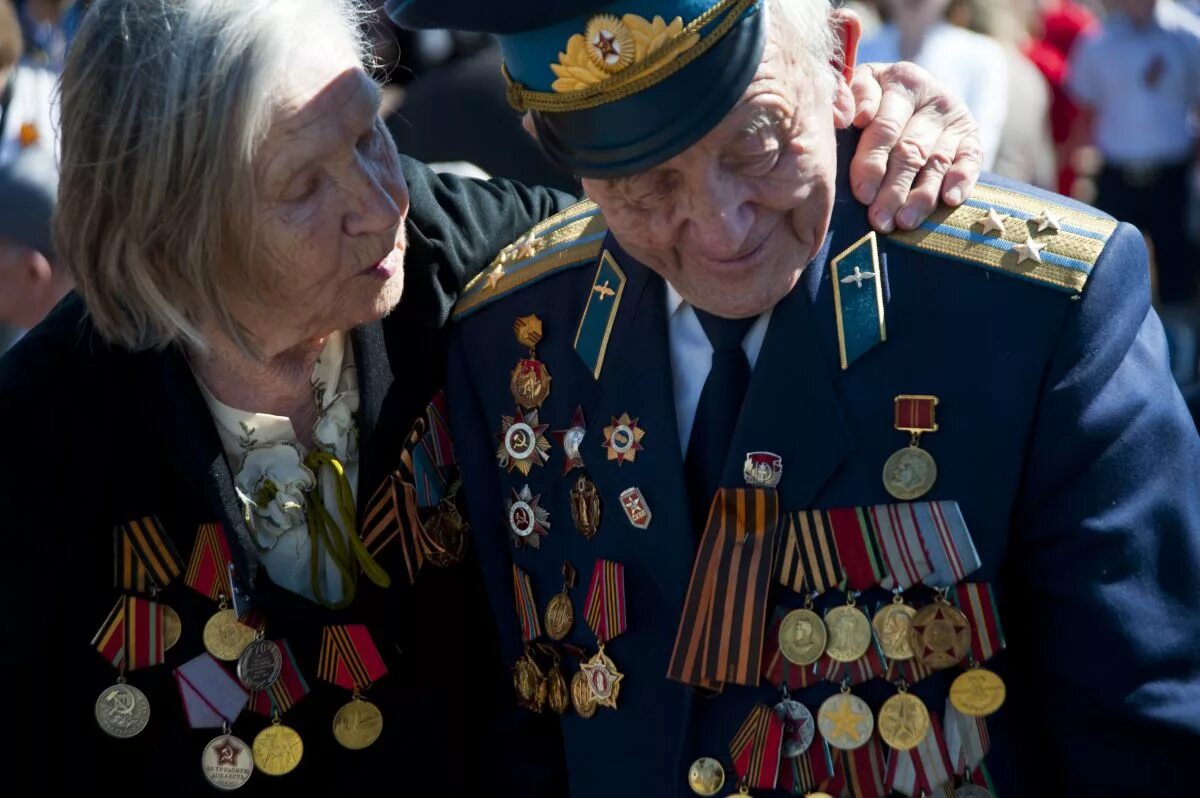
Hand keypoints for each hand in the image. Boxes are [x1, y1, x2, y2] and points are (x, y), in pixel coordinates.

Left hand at [848, 61, 982, 232]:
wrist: (911, 96)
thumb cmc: (870, 102)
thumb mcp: (857, 90)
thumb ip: (845, 97)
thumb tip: (842, 118)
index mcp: (901, 81)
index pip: (885, 125)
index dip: (872, 161)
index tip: (861, 193)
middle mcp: (932, 97)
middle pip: (910, 149)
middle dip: (893, 188)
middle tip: (879, 219)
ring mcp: (955, 118)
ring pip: (937, 162)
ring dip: (921, 196)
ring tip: (903, 223)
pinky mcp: (972, 138)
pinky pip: (971, 161)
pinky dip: (961, 181)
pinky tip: (949, 201)